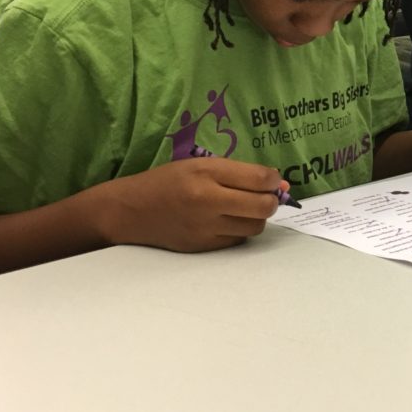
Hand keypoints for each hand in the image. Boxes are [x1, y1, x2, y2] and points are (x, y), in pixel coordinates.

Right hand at [99, 158, 280, 251]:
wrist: (130, 211)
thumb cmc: (167, 181)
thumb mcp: (200, 165)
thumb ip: (240, 173)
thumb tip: (281, 184)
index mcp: (206, 172)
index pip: (260, 178)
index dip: (274, 180)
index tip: (272, 180)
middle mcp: (207, 200)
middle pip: (263, 206)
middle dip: (271, 200)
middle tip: (264, 196)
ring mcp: (205, 227)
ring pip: (255, 226)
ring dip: (257, 217)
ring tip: (245, 208)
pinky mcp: (202, 246)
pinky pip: (237, 240)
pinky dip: (240, 230)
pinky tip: (229, 221)